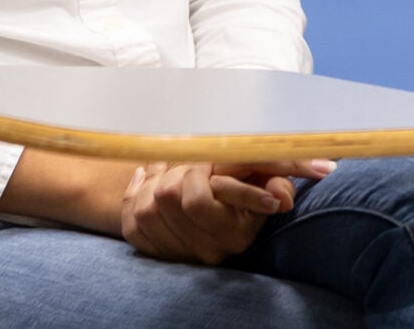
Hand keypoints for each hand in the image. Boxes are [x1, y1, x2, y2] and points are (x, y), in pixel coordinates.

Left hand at [118, 159, 331, 265]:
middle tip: (192, 163)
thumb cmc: (250, 191)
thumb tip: (281, 195)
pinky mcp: (155, 252)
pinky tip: (147, 181)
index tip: (209, 160)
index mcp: (233, 236)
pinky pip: (132, 223)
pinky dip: (136, 196)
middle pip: (167, 197)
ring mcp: (177, 254)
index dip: (196, 171)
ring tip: (173, 170)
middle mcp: (204, 251)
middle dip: (176, 170)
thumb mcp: (270, 184)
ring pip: (146, 207)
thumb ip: (279, 183)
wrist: (220, 218)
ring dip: (155, 181)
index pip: (195, 200)